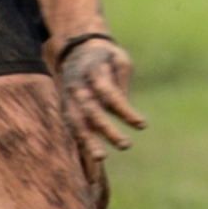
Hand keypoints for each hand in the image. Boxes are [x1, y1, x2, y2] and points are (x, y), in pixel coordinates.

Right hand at [55, 35, 143, 172]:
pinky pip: (71, 126)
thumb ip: (120, 82)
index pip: (109, 94)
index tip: (142, 124)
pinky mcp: (65, 107)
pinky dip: (79, 141)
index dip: (124, 110)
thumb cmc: (106, 57)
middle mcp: (77, 86)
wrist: (75, 49)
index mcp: (94, 71)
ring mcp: (68, 98)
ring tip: (100, 159)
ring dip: (87, 141)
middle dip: (106, 130)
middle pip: (91, 111)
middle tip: (125, 145)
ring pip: (75, 122)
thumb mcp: (119, 60)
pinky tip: (91, 156)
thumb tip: (123, 108)